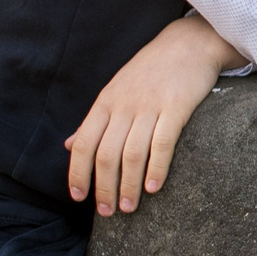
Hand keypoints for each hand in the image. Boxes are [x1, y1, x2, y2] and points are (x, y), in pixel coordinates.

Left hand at [64, 15, 239, 214]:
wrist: (187, 43)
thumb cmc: (150, 71)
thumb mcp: (114, 91)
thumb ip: (94, 121)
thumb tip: (69, 146)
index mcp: (105, 103)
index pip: (84, 143)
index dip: (78, 173)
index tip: (79, 197)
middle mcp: (123, 106)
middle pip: (106, 154)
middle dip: (104, 188)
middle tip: (108, 212)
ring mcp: (150, 106)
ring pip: (132, 153)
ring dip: (129, 185)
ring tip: (129, 207)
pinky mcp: (176, 107)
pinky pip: (163, 142)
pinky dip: (157, 168)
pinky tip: (154, 187)